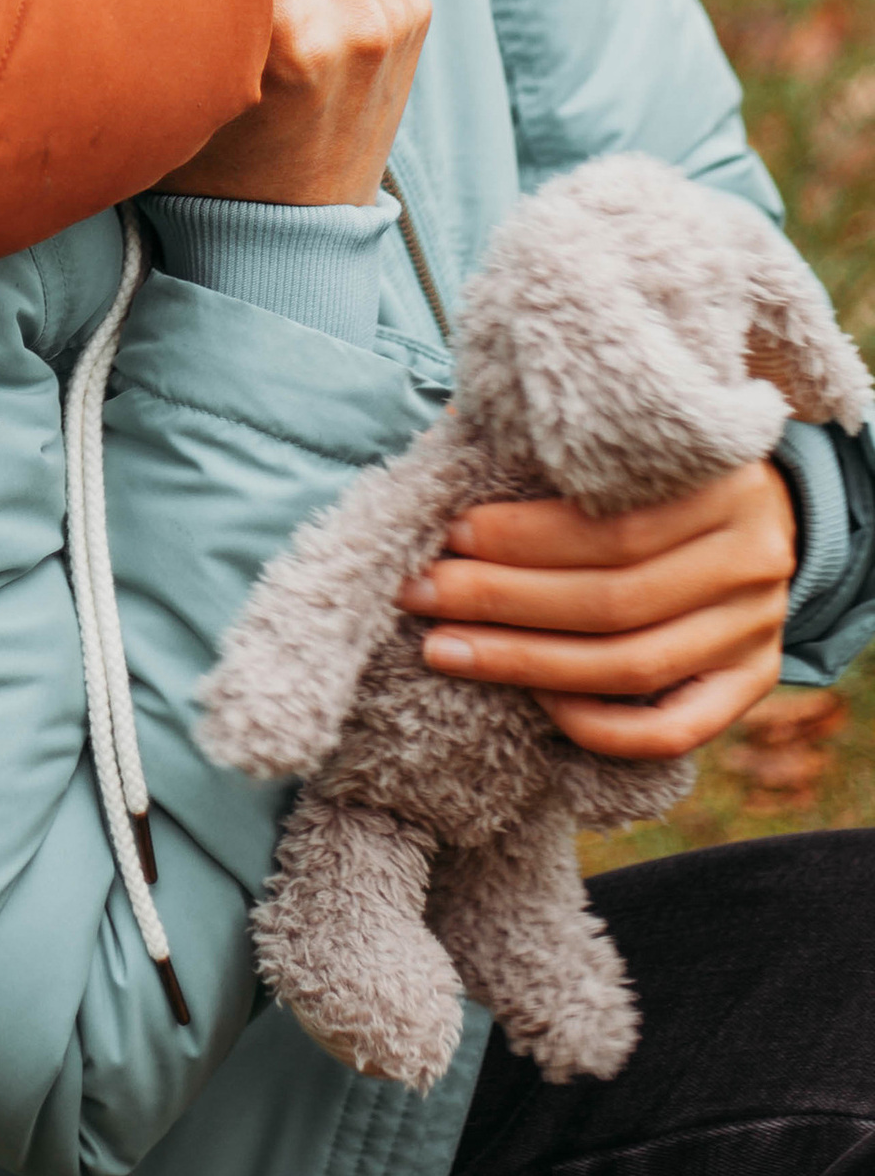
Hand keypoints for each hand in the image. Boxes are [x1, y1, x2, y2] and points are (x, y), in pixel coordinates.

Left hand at [398, 460, 798, 758]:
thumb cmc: (656, 469)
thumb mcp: (625, 444)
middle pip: (613, 600)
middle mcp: (751, 561)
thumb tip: (448, 448)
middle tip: (417, 591)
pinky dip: (596, 724)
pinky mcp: (751, 682)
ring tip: (442, 646)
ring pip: (631, 666)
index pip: (612, 529)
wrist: (757, 508)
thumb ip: (552, 451)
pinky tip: (532, 700)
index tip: (446, 533)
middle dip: (499, 598)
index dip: (520, 537)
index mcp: (724, 485)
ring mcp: (756, 630)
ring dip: (523, 661)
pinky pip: (670, 731)